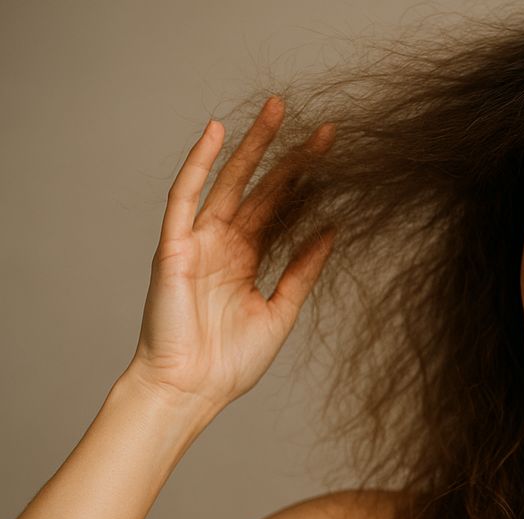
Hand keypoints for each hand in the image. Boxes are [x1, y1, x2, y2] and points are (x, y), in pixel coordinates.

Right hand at [126, 95, 336, 413]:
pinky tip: (216, 132)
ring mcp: (198, 241)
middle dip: (290, 157)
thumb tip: (332, 230)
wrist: (191, 390)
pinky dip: (197, 163)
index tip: (337, 156)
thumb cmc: (230, 361)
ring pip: (229, 182)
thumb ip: (303, 270)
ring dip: (251, 146)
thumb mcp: (281, 310)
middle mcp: (225, 244)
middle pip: (262, 189)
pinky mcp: (174, 246)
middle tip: (322, 128)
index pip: (283, 210)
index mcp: (248, 260)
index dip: (308, 183)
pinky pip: (184, 196)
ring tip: (277, 111)